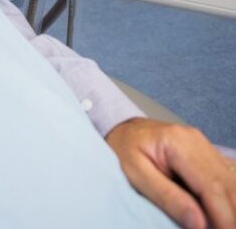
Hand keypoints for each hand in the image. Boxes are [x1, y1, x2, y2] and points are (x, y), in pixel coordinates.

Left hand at [105, 117, 235, 228]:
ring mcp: (203, 145)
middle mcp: (197, 141)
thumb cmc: (124, 149)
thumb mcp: (135, 174)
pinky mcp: (206, 153)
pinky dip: (228, 198)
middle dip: (231, 215)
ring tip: (223, 225)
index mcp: (179, 143)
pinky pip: (226, 178)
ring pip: (231, 182)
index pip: (211, 185)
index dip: (224, 216)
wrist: (123, 128)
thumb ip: (167, 197)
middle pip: (227, 184)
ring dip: (231, 207)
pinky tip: (224, 214)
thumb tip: (198, 223)